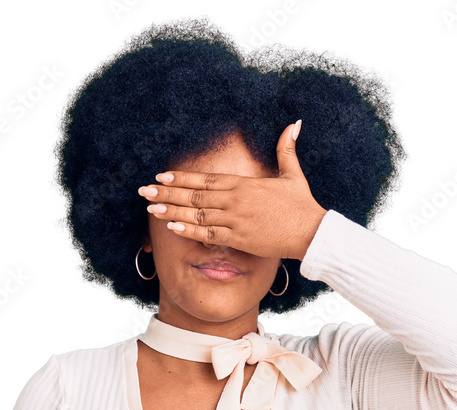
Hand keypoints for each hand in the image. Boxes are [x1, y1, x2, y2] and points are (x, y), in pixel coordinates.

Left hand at [138, 120, 327, 259]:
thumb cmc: (302, 205)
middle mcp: (234, 200)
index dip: (181, 177)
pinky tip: (171, 227)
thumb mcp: (293, 174)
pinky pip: (208, 234)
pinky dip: (189, 230)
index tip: (162, 175)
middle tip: (144, 190)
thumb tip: (294, 123)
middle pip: (194, 194)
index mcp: (243, 184)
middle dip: (167, 192)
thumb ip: (286, 149)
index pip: (205, 178)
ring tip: (150, 207)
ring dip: (171, 210)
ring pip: (196, 214)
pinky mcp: (238, 238)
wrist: (311, 232)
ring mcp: (234, 219)